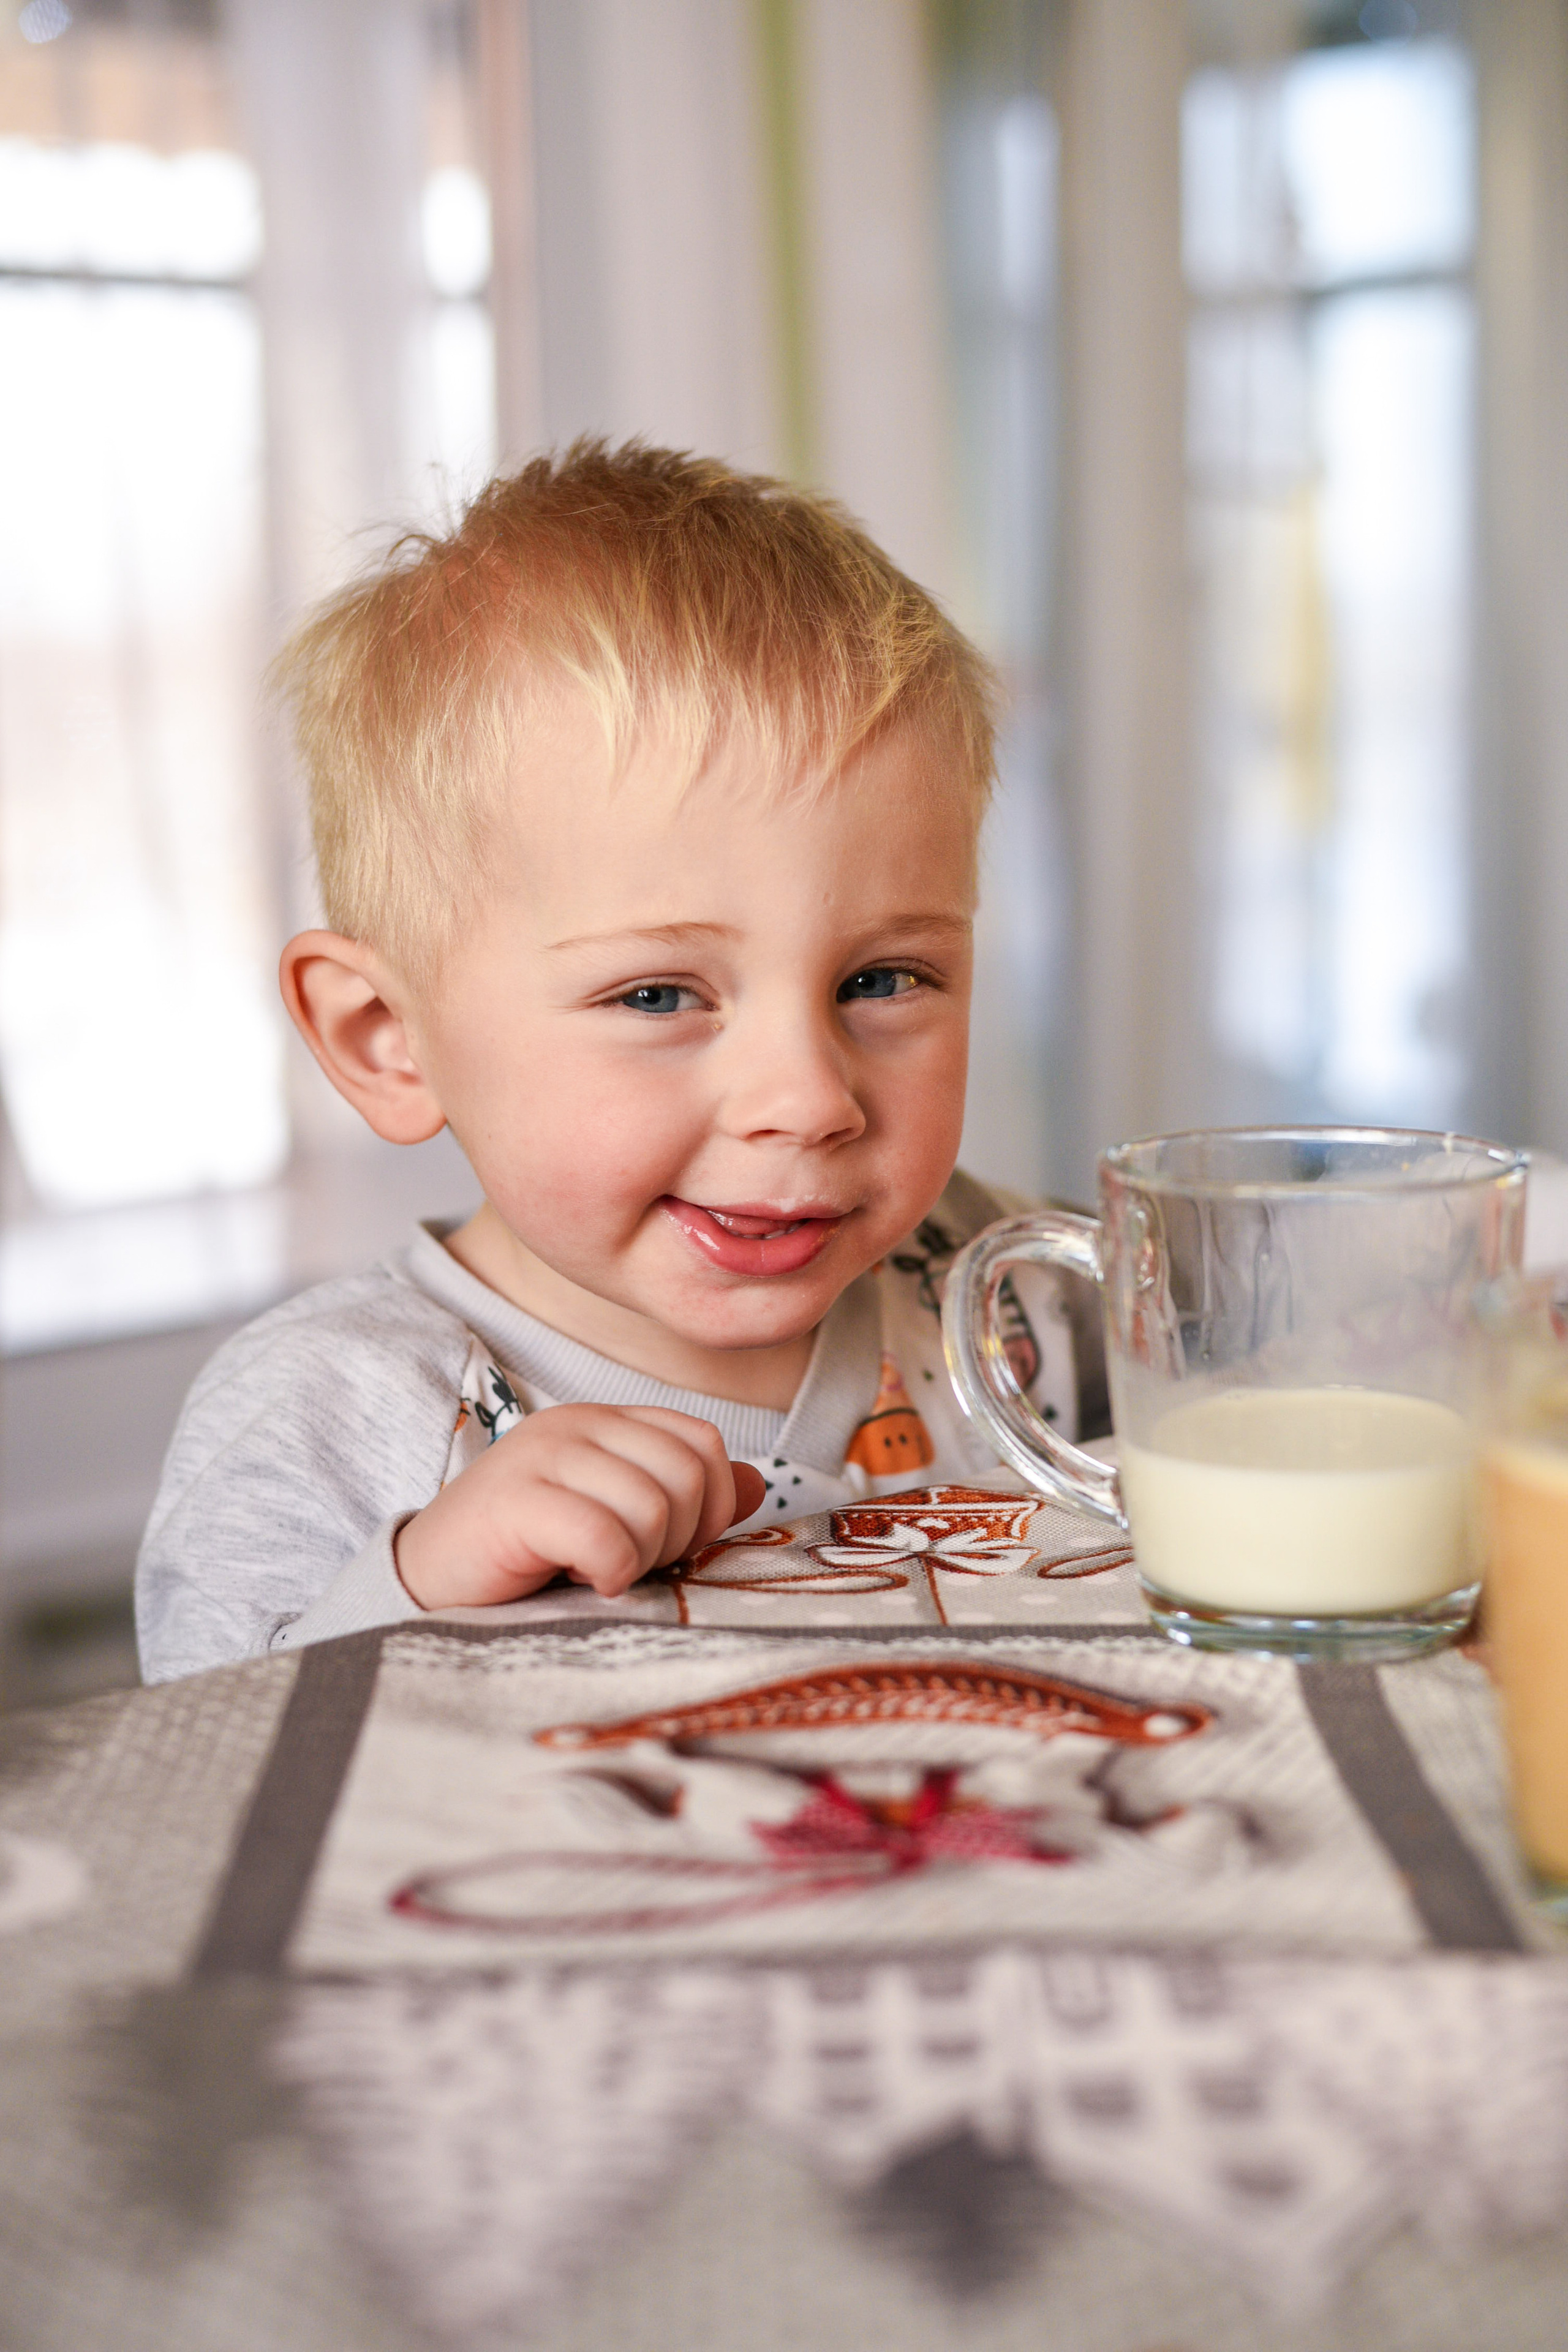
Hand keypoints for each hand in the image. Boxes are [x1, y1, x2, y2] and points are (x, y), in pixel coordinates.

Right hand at [393, 1403, 767, 1610]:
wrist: (428, 1586)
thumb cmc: (528, 1558)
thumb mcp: (616, 1521)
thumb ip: (682, 1499)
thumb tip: (753, 1484)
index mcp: (605, 1422)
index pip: (702, 1442)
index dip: (707, 1505)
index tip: (667, 1546)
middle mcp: (576, 1424)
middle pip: (687, 1472)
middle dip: (676, 1536)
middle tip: (627, 1562)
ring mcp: (543, 1456)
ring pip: (652, 1506)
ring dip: (636, 1558)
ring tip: (592, 1568)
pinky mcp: (515, 1501)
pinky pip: (605, 1537)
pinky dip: (607, 1572)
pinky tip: (578, 1579)